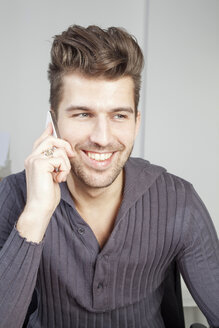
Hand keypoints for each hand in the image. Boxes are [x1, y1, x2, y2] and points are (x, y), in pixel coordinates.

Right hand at [17, 123, 73, 241]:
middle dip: (65, 146)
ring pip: (58, 149)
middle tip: (72, 155)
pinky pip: (59, 159)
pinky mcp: (39, 164)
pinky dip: (64, 169)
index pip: (41, 140)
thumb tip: (63, 151)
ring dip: (66, 163)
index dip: (48, 131)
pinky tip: (58, 179)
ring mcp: (34, 160)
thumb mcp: (53, 175)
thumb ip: (55, 162)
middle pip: (51, 139)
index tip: (53, 124)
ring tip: (61, 175)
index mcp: (34, 159)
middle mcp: (32, 157)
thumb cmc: (47, 195)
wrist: (40, 208)